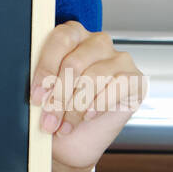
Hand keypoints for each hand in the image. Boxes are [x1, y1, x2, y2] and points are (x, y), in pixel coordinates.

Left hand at [29, 21, 146, 171]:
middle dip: (59, 97)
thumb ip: (43, 84)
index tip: (37, 96)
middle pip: (75, 62)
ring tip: (65, 125)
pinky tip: (88, 116)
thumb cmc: (62, 110)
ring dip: (76, 107)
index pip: (60, 40)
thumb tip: (39, 90)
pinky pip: (117, 87)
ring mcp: (119, 58)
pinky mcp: (135, 78)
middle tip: (49, 120)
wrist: (81, 137)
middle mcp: (97, 42)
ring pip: (94, 78)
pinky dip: (98, 105)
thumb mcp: (47, 94)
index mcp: (73, 34)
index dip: (46, 69)